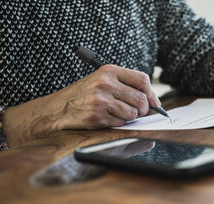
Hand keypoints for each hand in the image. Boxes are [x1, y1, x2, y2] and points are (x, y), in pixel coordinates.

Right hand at [0, 65, 160, 150]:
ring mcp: (101, 99)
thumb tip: (153, 101)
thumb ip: (126, 85)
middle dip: (143, 109)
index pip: (142, 79)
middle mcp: (106, 83)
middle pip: (141, 98)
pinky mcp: (98, 115)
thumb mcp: (103, 80)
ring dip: (130, 117)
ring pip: (133, 113)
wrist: (58, 108)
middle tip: (137, 112)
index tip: (154, 103)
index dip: (152, 93)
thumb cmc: (84, 94)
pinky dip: (118, 122)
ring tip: (118, 113)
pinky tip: (107, 118)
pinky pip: (121, 122)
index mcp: (109, 71)